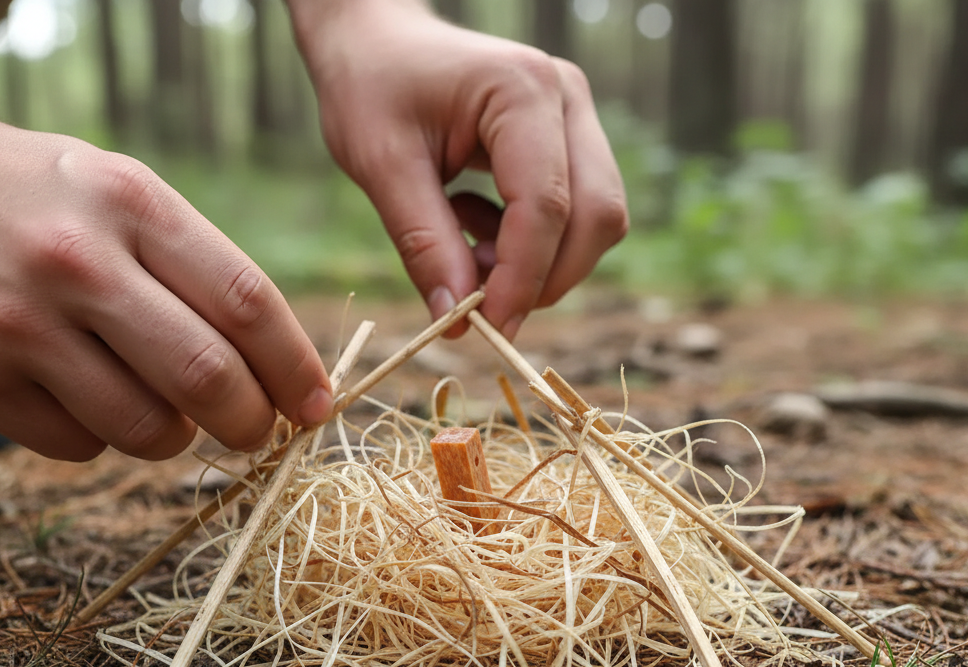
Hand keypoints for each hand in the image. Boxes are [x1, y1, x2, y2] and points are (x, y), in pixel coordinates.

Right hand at [0, 64, 331, 460]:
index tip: (316, 404)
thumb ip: (200, 267)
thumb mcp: (124, 190)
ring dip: (179, 438)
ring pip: (147, 431)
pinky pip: (78, 448)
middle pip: (208, 378)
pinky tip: (91, 398)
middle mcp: (76, 262)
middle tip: (257, 430)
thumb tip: (279, 368)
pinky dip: (105, 440)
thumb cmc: (37, 193)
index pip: (248, 304)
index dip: (296, 368)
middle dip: (252, 423)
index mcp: (131, 203)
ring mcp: (16, 324)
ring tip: (169, 411)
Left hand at [289, 0, 628, 339]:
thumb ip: (424, 242)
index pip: (547, 205)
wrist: (377, 37)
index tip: (487, 328)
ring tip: (463, 246)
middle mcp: (567, 97)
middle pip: (596, 217)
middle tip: (477, 306)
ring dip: (539, 263)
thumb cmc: (370, 86)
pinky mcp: (571, 140)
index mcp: (522, 90)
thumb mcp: (380, 164)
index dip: (523, 278)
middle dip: (545, 278)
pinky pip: (580, 213)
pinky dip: (534, 244)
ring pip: (597, 221)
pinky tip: (472, 223)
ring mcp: (577, 116)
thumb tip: (458, 321)